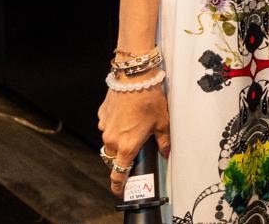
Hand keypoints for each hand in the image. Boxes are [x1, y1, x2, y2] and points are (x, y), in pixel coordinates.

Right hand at [97, 81, 169, 196]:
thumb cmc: (150, 99)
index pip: (118, 173)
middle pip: (112, 158)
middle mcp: (112, 140)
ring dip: (118, 140)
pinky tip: (127, 114)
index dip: (118, 185)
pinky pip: (107, 127)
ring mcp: (105, 127)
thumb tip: (166, 152)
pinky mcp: (102, 115)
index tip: (120, 191)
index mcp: (127, 146)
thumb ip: (163, 141)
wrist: (134, 78)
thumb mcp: (162, 122)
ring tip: (133, 127)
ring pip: (109, 142)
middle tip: (132, 151)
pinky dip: (115, 125)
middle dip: (120, 159)